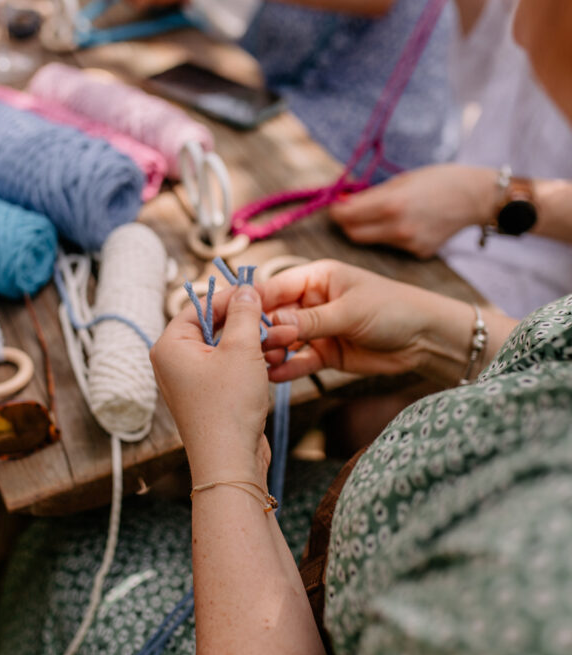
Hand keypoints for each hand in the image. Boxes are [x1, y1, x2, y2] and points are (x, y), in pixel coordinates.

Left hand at [151, 285, 270, 486]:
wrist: (229, 463)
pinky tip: (277, 359)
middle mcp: (174, 362)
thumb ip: (244, 313)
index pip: (199, 305)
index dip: (231, 297)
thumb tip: (246, 289)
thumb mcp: (241, 349)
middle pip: (214, 326)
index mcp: (170, 345)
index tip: (258, 291)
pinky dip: (252, 361)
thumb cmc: (228, 406)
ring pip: (226, 348)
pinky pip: (229, 368)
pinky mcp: (209, 397)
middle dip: (248, 321)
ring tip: (286, 339)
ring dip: (256, 341)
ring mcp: (191, 382)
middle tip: (276, 316)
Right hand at [261, 259, 475, 386]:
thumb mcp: (350, 311)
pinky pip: (300, 361)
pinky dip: (287, 368)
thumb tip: (274, 324)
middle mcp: (311, 301)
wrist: (426, 338)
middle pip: (274, 315)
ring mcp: (317, 328)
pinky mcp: (326, 353)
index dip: (251, 301)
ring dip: (271, 351)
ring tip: (260, 363)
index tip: (228, 316)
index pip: (274, 287)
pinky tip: (273, 377)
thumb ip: (311, 320)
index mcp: (316, 278)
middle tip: (248, 347)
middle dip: (260, 331)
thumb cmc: (393, 309)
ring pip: (284, 340)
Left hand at [329, 165, 496, 256]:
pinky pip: (395, 245)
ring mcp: (409, 244)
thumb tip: (345, 201)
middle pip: (354, 235)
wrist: (475, 197)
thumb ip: (372, 194)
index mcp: (391, 204)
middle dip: (347, 224)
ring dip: (371, 229)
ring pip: (375, 240)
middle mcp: (397, 228)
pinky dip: (392, 235)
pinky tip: (409, 223)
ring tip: (385, 213)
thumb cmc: (439, 180)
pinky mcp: (419, 253)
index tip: (334, 205)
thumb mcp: (402, 180)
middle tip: (349, 213)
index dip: (336, 211)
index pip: (347, 216)